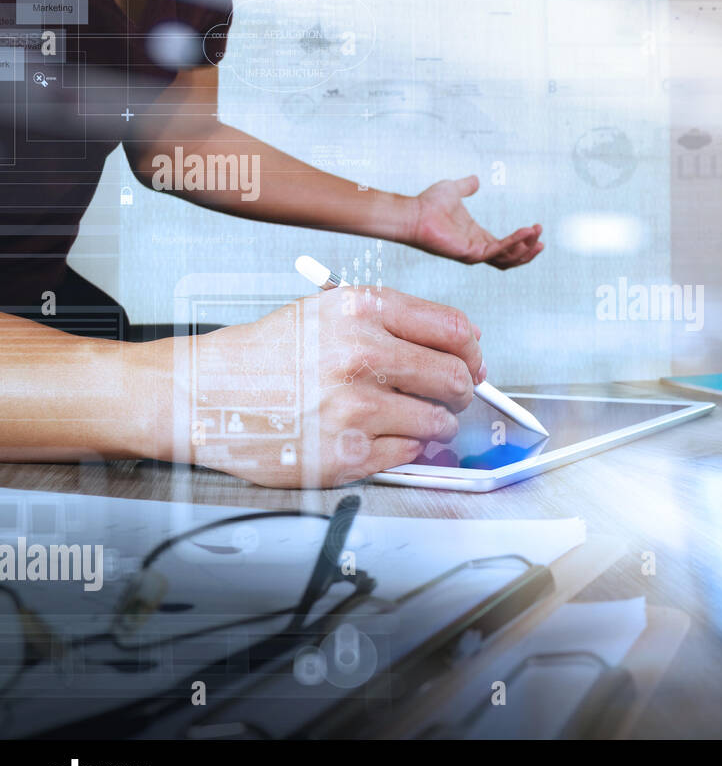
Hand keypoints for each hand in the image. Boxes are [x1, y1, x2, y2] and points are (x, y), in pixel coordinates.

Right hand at [174, 287, 483, 487]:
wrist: (205, 394)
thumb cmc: (266, 355)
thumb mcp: (328, 311)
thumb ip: (394, 320)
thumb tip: (462, 341)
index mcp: (361, 311)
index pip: (453, 330)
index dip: (472, 350)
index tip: (472, 362)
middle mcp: (360, 355)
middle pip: (455, 378)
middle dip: (461, 391)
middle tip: (451, 396)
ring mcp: (354, 407)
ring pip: (438, 422)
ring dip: (435, 425)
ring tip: (407, 418)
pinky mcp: (346, 453)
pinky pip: (408, 454)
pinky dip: (403, 448)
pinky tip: (376, 436)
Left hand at [410, 175, 542, 269]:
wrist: (414, 212)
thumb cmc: (429, 204)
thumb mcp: (454, 190)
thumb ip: (467, 186)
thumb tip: (476, 180)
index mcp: (476, 236)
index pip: (506, 245)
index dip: (523, 239)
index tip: (536, 228)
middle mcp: (477, 248)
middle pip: (511, 256)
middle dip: (528, 248)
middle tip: (541, 236)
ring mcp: (474, 254)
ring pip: (507, 259)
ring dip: (525, 249)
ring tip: (537, 234)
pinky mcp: (470, 254)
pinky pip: (498, 251)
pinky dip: (514, 243)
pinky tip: (526, 231)